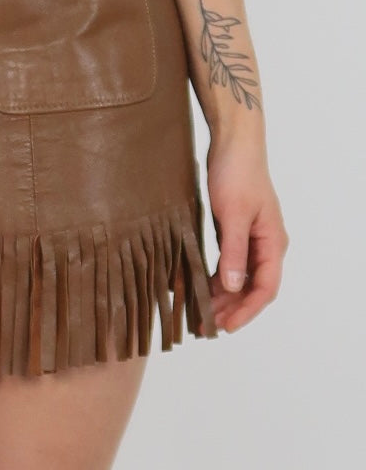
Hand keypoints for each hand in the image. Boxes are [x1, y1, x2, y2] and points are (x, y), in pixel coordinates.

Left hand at [199, 131, 288, 335]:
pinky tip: (197, 285)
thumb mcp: (234, 214)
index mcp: (272, 242)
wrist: (232, 142)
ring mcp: (250, 237)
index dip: (246, 311)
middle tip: (207, 327)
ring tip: (201, 314)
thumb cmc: (237, 173)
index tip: (226, 327)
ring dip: (222, 296)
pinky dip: (214, 276)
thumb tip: (231, 286)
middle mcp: (265, 244)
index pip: (265, 288)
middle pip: (252, 287)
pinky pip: (227, 261)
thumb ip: (233, 251)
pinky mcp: (234, 229)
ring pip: (238, 277)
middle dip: (232, 308)